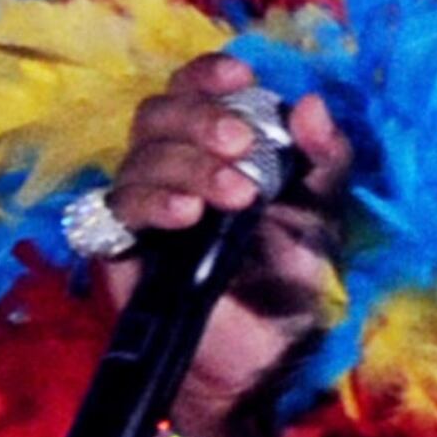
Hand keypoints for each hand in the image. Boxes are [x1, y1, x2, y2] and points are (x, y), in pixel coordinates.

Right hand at [95, 54, 349, 436]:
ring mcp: (141, 208)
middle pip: (156, 113)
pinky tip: (187, 215)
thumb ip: (323, 163)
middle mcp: (170, 168)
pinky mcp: (119, 250)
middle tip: (244, 144)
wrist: (262, 361)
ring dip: (188, 164)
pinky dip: (150, 203)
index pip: (191, 90)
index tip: (240, 74)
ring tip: (237, 195)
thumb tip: (311, 103)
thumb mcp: (321, 218)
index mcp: (215, 149)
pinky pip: (113, 210)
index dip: (206, 74)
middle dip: (201, 118)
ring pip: (138, 157)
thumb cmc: (288, 284)